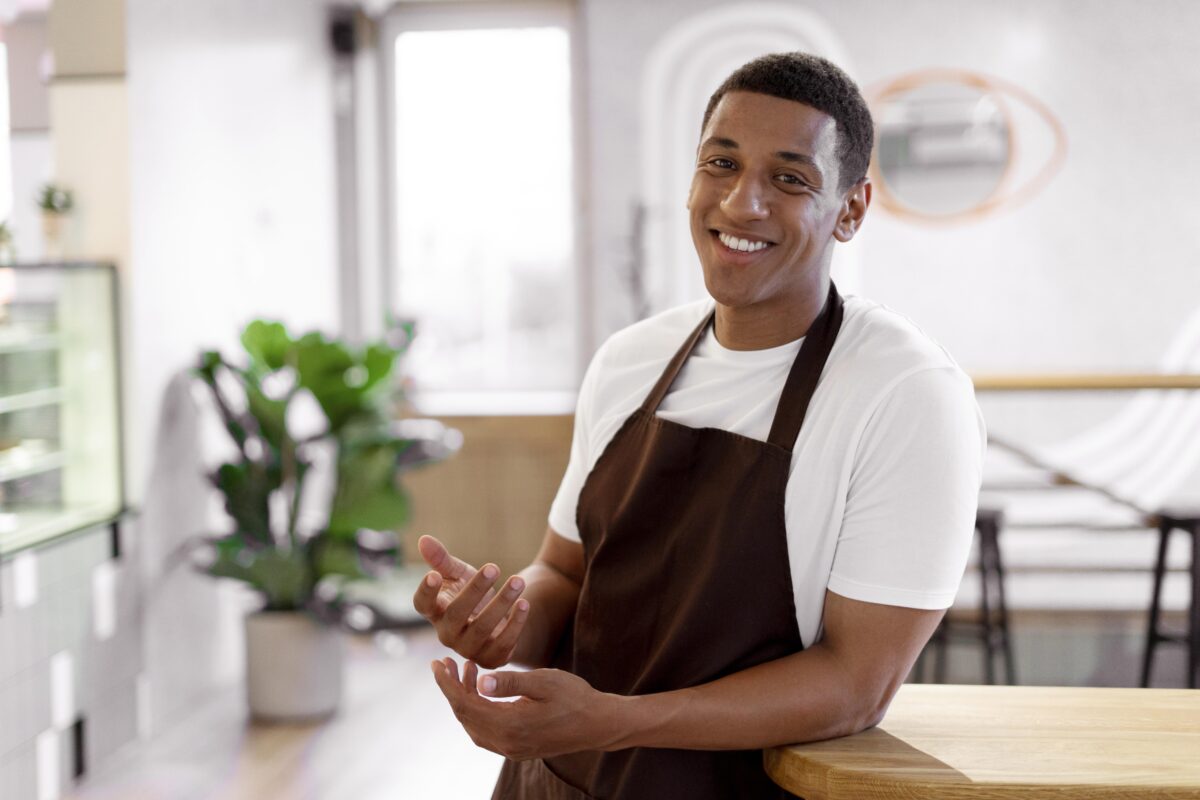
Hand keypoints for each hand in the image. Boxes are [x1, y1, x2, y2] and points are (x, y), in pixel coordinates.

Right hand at [412, 535, 529, 667]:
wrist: (498, 621)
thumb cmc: (471, 594)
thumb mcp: (458, 574)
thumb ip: (442, 559)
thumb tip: (423, 539)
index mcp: (435, 612)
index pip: (422, 604)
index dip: (426, 591)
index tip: (433, 574)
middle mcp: (447, 633)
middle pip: (456, 614)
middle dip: (475, 589)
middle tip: (494, 567)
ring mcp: (468, 649)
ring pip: (482, 628)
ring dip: (502, 603)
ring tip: (518, 581)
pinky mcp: (491, 658)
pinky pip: (503, 643)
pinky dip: (515, 623)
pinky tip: (524, 603)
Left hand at [431, 658, 628, 759]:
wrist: (599, 724)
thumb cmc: (575, 696)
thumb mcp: (544, 681)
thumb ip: (511, 682)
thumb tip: (480, 680)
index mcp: (510, 726)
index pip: (466, 705)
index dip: (447, 684)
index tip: (437, 663)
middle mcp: (507, 744)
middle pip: (466, 717)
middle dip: (452, 689)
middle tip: (445, 662)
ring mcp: (512, 750)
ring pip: (475, 725)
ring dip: (465, 698)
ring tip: (466, 670)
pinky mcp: (518, 748)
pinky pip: (487, 731)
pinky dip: (479, 709)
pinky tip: (483, 689)